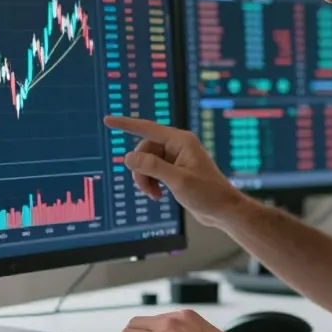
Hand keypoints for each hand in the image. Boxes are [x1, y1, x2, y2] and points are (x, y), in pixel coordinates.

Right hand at [103, 116, 246, 227]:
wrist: (223, 210)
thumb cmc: (207, 194)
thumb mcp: (177, 180)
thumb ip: (152, 167)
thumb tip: (128, 157)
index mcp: (181, 141)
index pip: (147, 128)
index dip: (126, 124)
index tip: (108, 120)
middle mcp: (178, 146)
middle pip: (145, 151)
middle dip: (140, 170)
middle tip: (147, 190)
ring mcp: (176, 158)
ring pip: (147, 163)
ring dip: (145, 179)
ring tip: (154, 195)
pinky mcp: (175, 171)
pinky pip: (153, 171)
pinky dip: (151, 183)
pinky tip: (158, 195)